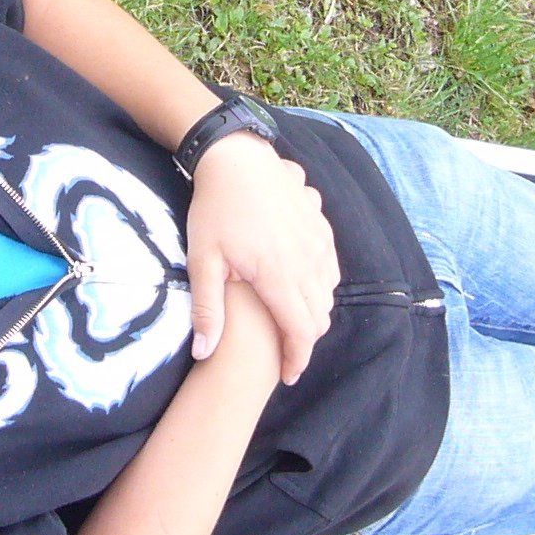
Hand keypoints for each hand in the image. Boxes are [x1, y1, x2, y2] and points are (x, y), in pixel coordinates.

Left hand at [186, 133, 338, 382]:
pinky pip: (331, 268)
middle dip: (304, 340)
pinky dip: (321, 285)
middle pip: (319, 317)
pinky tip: (299, 285)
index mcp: (278, 275)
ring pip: (329, 293)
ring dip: (313, 312)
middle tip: (282, 351)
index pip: (300, 332)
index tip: (286, 376)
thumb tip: (204, 353)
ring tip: (288, 320)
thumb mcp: (202, 261)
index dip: (296, 359)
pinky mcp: (322, 227)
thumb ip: (207, 309)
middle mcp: (306, 261)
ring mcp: (318, 242)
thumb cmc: (214, 210)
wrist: (235, 157)